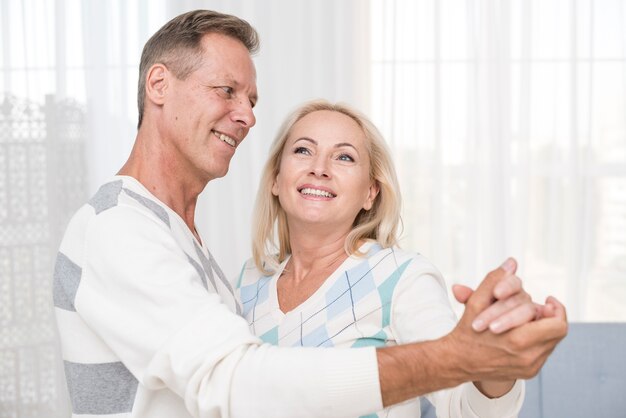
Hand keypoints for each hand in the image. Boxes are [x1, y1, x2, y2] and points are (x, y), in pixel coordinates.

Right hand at [444, 260, 567, 383]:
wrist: (458, 361)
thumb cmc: (467, 329)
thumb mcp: (476, 303)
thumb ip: (494, 280)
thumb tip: (511, 263)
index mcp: (517, 339)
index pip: (557, 324)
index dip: (556, 309)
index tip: (548, 300)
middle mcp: (527, 357)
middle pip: (558, 333)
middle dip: (551, 317)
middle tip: (542, 307)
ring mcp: (529, 367)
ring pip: (552, 342)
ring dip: (544, 328)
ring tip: (531, 318)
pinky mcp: (529, 372)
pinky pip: (544, 353)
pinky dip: (538, 340)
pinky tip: (524, 331)